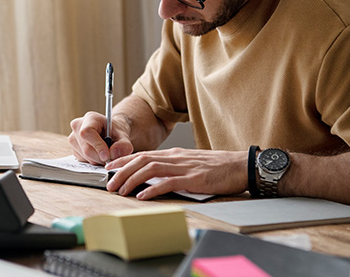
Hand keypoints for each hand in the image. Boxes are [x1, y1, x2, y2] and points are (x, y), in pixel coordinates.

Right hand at [68, 111, 133, 164]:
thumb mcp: (124, 137)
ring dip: (97, 160)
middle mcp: (78, 126)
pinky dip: (92, 161)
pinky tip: (98, 154)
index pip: (87, 132)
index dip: (97, 145)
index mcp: (90, 118)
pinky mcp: (73, 148)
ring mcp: (73, 137)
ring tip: (105, 153)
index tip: (107, 156)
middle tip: (110, 158)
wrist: (111, 134)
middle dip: (100, 157)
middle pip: (86, 148)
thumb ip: (123, 145)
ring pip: (84, 156)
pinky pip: (82, 160)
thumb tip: (113, 154)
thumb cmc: (116, 133)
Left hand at [105, 148, 247, 198]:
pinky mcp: (193, 179)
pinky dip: (153, 189)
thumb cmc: (218, 167)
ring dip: (132, 180)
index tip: (109, 168)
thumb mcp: (191, 163)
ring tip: (120, 190)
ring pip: (150, 169)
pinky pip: (168, 182)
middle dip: (121, 171)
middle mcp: (176, 158)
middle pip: (141, 160)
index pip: (143, 154)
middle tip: (108, 183)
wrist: (241, 165)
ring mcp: (184, 167)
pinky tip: (142, 196)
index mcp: (174, 154)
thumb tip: (154, 177)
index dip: (124, 161)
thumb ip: (173, 167)